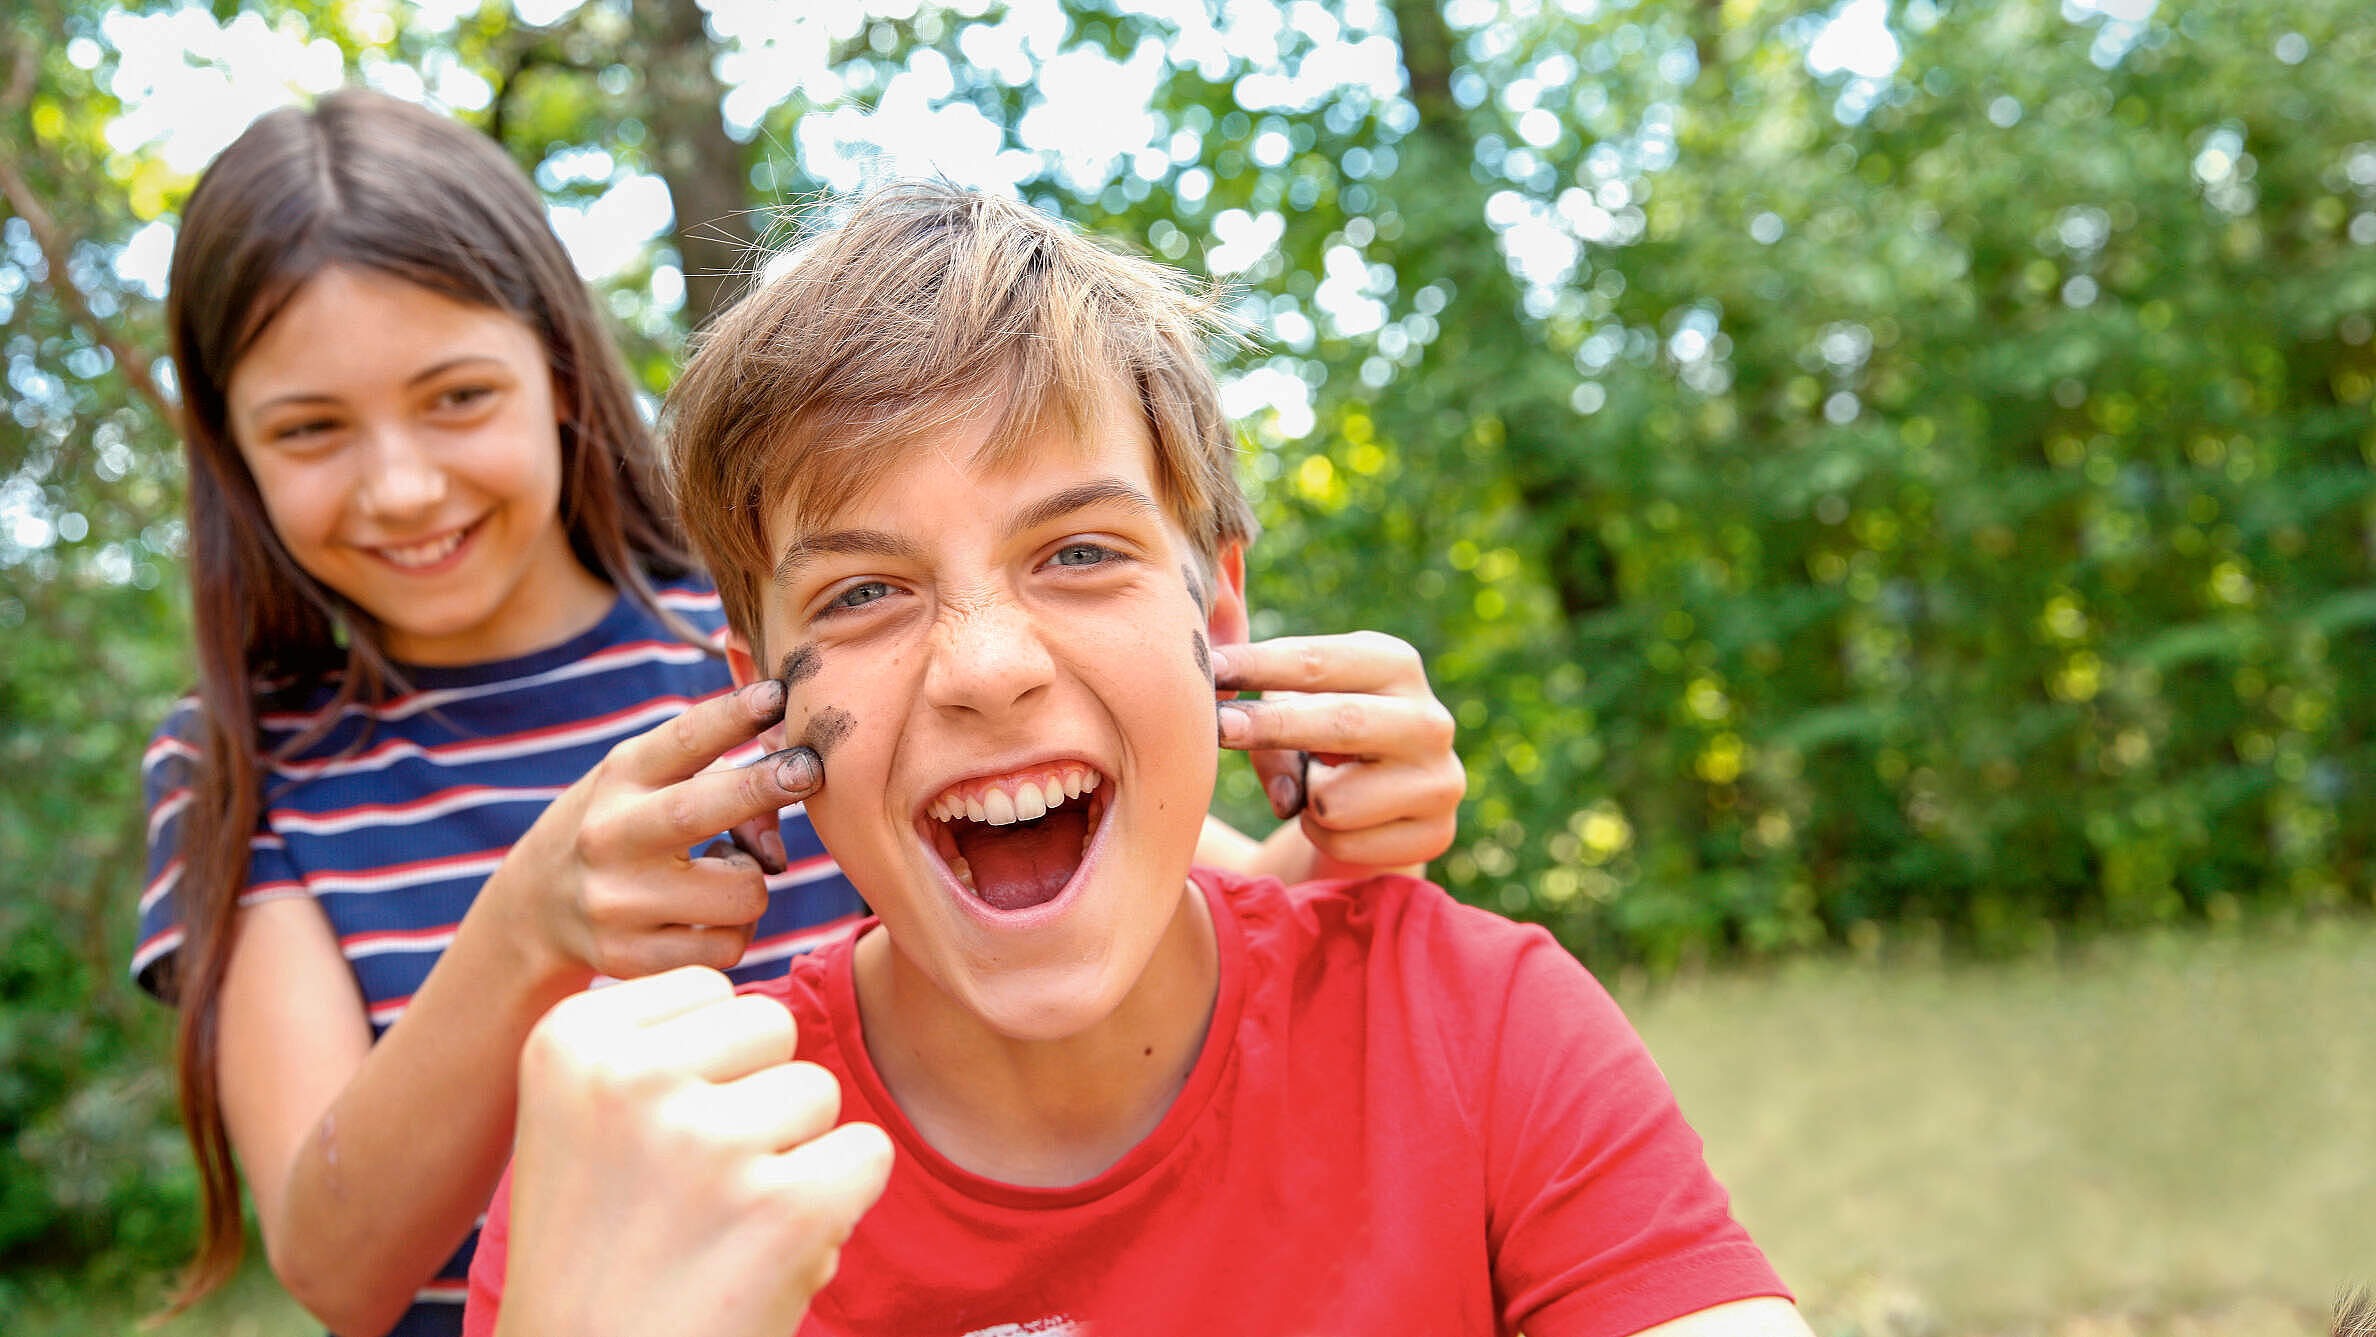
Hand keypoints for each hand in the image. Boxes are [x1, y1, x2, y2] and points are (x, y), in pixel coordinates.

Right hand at [485, 679, 824, 981]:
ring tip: (718, 874)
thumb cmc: (621, 827)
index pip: (683, 739)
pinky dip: (735, 929)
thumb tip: (777, 851)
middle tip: (811, 769)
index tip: (777, 695)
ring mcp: (618, 903)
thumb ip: (720, 785)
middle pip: (700, 810)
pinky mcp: (631, 959)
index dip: (734, 715)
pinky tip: (704, 916)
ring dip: (752, 880)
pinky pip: (730, 946)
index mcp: (620, 777)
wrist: (536, 908)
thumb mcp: (649, 784)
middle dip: (763, 787)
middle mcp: (611, 836)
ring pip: (742, 891)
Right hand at [496, 968, 892, 1336]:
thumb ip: (657, 1041)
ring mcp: (710, 1142)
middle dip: (755, 1097)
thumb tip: (761, 993)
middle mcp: (632, 1079)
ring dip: (792, 1155)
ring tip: (723, 1225)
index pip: (709, 989)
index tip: (645, 1143)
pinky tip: (768, 1253)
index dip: (703, 1068)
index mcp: (571, 1039)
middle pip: (771, 1025)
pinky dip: (837, 1203)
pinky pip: (866, 1152)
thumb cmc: (599, 1250)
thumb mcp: (584, 1116)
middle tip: (692, 1188)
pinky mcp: (787, 1207)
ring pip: (818, 1090)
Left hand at [1211, 632, 1463, 877]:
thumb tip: (1227, 715)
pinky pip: (1344, 844)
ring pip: (1335, 800)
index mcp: (1394, 665)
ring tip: (1313, 790)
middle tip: (1217, 728)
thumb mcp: (1291, 705)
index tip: (1208, 671)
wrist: (1377, 809)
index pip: (1318, 663)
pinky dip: (1321, 837)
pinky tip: (1337, 823)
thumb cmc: (1315, 738)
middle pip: (1341, 722)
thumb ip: (1260, 699)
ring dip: (1303, 800)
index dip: (1258, 666)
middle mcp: (1430, 719)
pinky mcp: (1436, 835)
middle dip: (1272, 727)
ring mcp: (1441, 781)